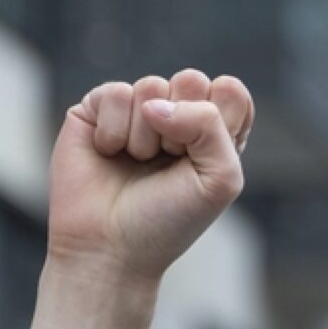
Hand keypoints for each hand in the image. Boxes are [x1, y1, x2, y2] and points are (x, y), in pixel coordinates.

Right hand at [46, 70, 253, 285]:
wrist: (109, 249)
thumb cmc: (168, 220)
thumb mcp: (219, 178)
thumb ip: (211, 124)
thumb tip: (154, 104)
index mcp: (212, 131)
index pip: (230, 91)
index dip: (219, 122)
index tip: (201, 162)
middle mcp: (176, 116)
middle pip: (191, 79)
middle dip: (182, 126)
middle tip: (167, 163)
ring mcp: (135, 110)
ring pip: (151, 87)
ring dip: (145, 137)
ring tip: (135, 164)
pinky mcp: (97, 109)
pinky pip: (115, 93)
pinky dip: (114, 132)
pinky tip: (108, 155)